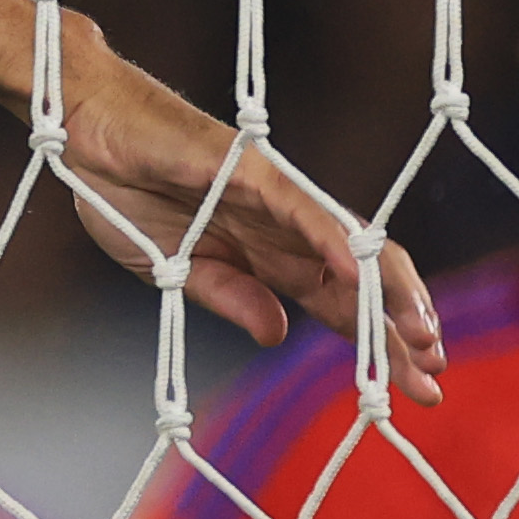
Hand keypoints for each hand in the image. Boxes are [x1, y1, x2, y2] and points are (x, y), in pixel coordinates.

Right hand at [49, 25, 439, 371]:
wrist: (86, 127)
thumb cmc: (124, 187)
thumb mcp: (175, 268)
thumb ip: (229, 296)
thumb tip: (277, 335)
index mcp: (268, 254)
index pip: (339, 306)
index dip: (377, 348)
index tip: (412, 392)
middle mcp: (286, 227)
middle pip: (362, 284)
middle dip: (400, 335)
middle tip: (432, 385)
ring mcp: (275, 197)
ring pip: (350, 248)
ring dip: (390, 294)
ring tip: (422, 338)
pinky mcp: (251, 171)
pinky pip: (302, 210)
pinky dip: (333, 242)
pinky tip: (360, 274)